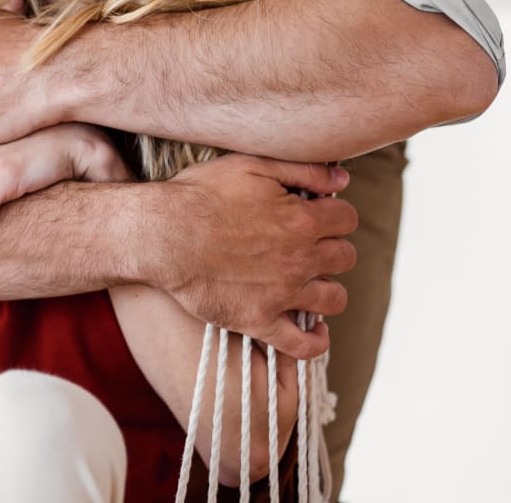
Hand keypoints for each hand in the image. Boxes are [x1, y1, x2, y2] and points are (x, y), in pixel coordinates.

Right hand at [148, 153, 357, 358]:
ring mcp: (282, 294)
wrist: (164, 234)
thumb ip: (302, 169)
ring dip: (328, 287)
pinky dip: (316, 341)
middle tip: (308, 242)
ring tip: (309, 279)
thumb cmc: (202, 194)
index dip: (334, 212)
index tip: (318, 212)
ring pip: (334, 299)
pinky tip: (315, 330)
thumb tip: (343, 179)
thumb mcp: (251, 165)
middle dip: (332, 246)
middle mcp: (300, 259)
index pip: (347, 218)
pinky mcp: (260, 320)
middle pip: (345, 257)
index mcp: (301, 220)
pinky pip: (303, 345)